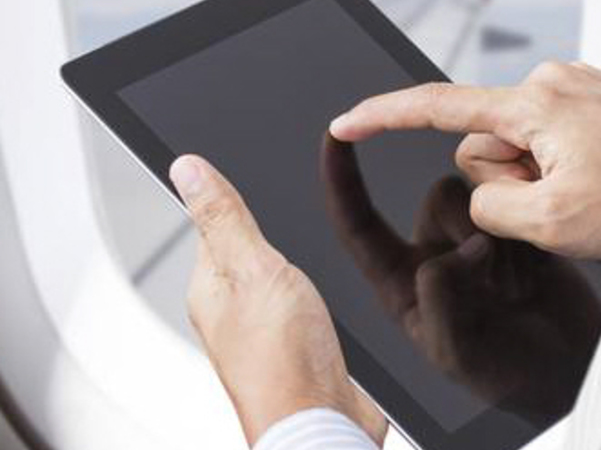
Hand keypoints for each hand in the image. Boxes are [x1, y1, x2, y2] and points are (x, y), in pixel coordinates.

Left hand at [169, 155, 385, 444]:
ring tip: (313, 252)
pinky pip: (303, 300)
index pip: (212, 223)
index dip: (234, 197)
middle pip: (249, 248)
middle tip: (295, 214)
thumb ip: (224, 218)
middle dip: (273, 229)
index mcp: (210, 285)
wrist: (323, 420)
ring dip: (297, 261)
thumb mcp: (254, 269)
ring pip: (280, 274)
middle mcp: (234, 307)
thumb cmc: (284, 360)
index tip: (254, 177)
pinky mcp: (299, 341)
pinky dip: (316, 287)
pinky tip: (328, 288)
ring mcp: (267, 326)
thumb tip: (187, 169)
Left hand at [321, 136, 600, 426]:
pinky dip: (526, 228)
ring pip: (477, 195)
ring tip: (519, 282)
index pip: (358, 225)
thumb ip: (442, 299)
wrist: (565, 371)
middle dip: (466, 223)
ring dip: (499, 229)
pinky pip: (516, 201)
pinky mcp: (516, 232)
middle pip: (437, 198)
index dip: (341, 181)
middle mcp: (435, 253)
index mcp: (402, 283)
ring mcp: (476, 241)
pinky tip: (536, 271)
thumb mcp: (455, 353)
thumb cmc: (504, 374)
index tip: (333, 137)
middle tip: (499, 283)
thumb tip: (461, 249)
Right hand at [329, 61, 600, 258]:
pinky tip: (593, 175)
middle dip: (506, 178)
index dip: (384, 117)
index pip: (437, 107)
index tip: (346, 124)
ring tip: (582, 188)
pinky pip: (546, 136)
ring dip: (534, 174)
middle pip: (483, 141)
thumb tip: (483, 188)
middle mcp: (551, 82)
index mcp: (533, 104)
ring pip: (516, 143)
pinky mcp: (589, 100)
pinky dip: (557, 163)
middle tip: (556, 199)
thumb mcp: (547, 222)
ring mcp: (573, 88)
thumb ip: (488, 203)